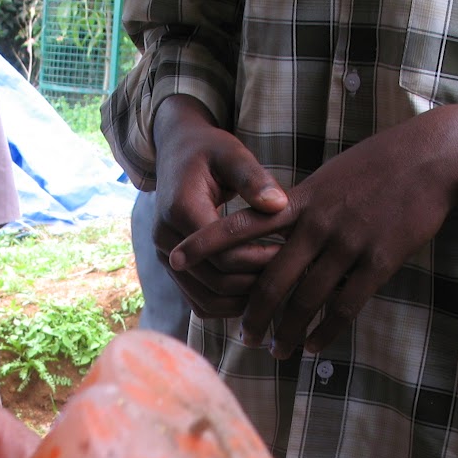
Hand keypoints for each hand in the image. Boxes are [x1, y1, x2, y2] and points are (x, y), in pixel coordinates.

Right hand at [149, 96, 288, 317]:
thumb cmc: (208, 151)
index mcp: (180, 211)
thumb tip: (278, 205)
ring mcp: (167, 259)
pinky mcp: (174, 271)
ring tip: (277, 285)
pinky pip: (201, 303)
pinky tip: (256, 293)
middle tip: (290, 272)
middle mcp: (166, 241)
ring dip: (244, 300)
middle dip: (256, 282)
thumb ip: (253, 178)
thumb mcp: (231, 153)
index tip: (291, 251)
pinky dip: (229, 306)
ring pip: (207, 301)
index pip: (223, 256)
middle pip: (217, 282)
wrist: (175, 155)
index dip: (260, 260)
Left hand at [170, 108, 457, 356]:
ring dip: (287, 331)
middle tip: (243, 337)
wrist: (433, 155)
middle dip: (252, 314)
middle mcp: (317, 223)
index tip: (176, 260)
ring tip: (277, 351)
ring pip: (306, 300)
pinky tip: (314, 346)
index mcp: (299, 201)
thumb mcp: (329, 177)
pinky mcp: (379, 260)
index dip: (206, 243)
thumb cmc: (379, 165)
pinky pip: (345, 306)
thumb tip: (268, 225)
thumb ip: (298, 205)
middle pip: (270, 279)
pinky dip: (326, 331)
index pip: (240, 223)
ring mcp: (348, 243)